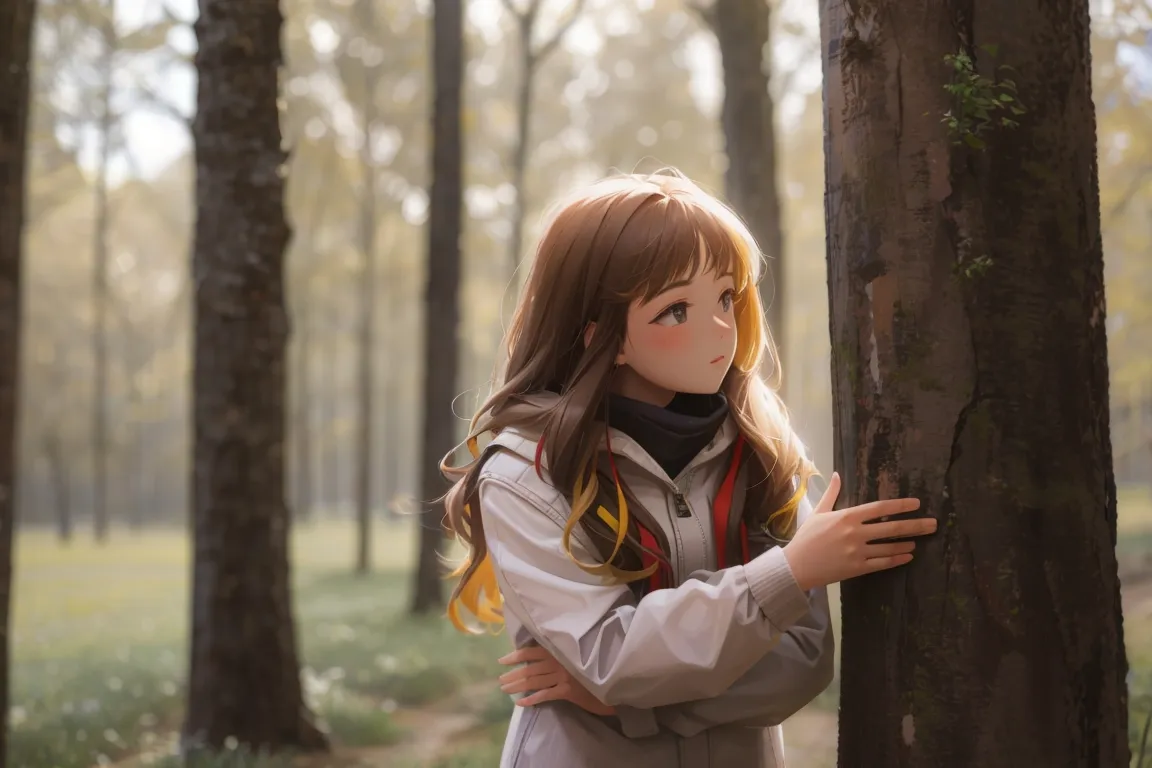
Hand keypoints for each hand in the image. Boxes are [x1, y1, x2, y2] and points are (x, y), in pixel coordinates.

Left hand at [497, 645, 615, 716]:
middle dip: (513, 674)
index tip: (502, 660)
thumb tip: (538, 659)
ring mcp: (563, 676)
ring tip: (505, 690)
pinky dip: (531, 700)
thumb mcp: (575, 657)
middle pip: (530, 668)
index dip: (515, 656)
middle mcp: (560, 661)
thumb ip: (560, 656)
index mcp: (560, 650)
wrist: (611, 684)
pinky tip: (521, 703)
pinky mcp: (567, 691)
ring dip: (517, 686)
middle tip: (500, 680)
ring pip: (534, 681)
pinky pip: (545, 695)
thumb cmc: (593, 669)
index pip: (532, 651)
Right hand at [782, 472, 935, 590]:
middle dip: (915, 526)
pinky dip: (897, 559)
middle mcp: (856, 533)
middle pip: (892, 527)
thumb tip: (836, 474)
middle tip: (933, 525)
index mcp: (847, 516)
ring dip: (908, 543)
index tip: (916, 504)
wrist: (795, 566)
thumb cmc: (806, 537)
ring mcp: (858, 551)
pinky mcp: (858, 568)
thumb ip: (831, 494)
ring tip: (919, 541)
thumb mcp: (818, 512)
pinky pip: (883, 563)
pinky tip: (908, 556)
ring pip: (890, 547)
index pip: (880, 508)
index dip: (901, 505)